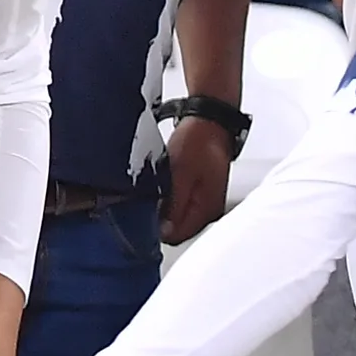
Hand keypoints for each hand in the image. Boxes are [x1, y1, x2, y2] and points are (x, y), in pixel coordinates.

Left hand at [161, 111, 230, 242]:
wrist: (210, 118)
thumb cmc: (198, 140)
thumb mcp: (179, 174)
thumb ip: (173, 206)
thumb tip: (164, 231)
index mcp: (207, 209)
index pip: (177, 237)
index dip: (157, 228)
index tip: (145, 213)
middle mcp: (210, 209)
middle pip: (179, 228)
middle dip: (162, 217)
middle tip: (152, 196)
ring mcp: (207, 199)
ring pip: (181, 215)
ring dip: (167, 205)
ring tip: (161, 185)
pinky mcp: (204, 189)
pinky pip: (184, 202)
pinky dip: (173, 195)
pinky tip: (169, 181)